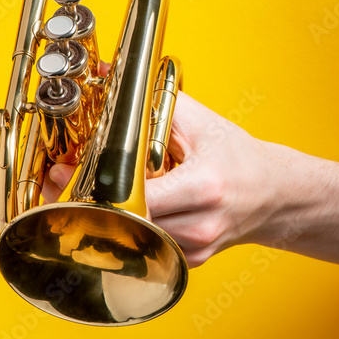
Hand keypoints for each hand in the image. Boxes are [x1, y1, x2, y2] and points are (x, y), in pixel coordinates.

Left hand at [43, 92, 278, 267]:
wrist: (274, 196)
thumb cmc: (239, 158)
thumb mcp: (203, 123)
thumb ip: (155, 100)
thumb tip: (107, 76)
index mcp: (204, 186)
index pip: (137, 194)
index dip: (100, 184)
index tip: (72, 171)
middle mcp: (201, 224)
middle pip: (127, 221)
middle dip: (91, 201)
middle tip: (63, 182)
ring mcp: (195, 249)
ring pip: (131, 239)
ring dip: (107, 217)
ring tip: (90, 192)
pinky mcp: (189, 262)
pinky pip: (146, 249)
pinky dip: (130, 230)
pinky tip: (124, 211)